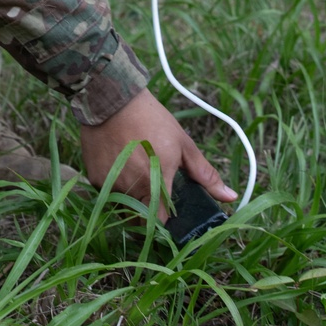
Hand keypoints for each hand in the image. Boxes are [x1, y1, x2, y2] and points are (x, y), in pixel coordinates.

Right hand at [79, 87, 237, 219]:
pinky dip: (117, 188)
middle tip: (157, 198)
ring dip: (133, 202)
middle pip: (141, 220)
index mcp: (156, 185)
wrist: (113, 99)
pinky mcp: (94, 179)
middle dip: (150, 215)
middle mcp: (131, 191)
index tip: (173, 218)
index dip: (168, 226)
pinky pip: (108, 194)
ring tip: (139, 177)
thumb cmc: (153, 120)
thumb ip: (205, 174)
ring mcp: (110, 186)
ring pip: (123, 209)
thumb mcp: (183, 145)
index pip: (162, 226)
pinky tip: (123, 168)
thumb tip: (231, 197)